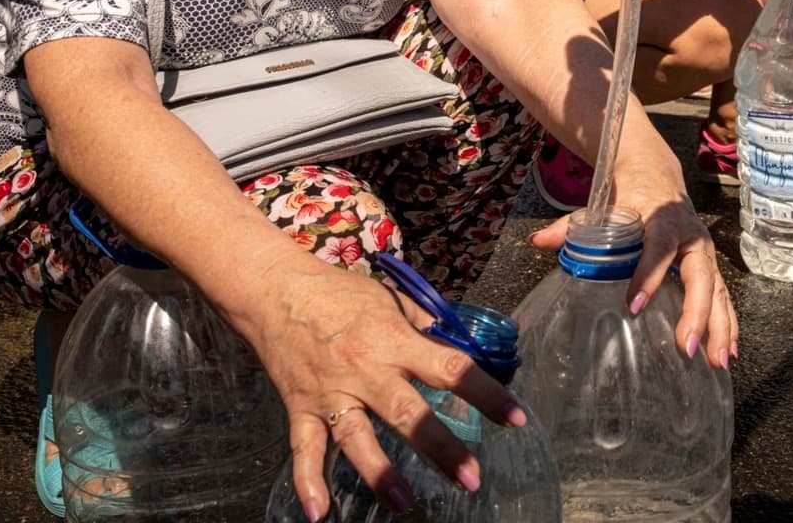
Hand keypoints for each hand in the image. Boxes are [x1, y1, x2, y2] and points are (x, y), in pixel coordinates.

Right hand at [252, 255, 526, 519]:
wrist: (276, 291)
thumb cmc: (339, 293)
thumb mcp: (389, 300)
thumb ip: (422, 327)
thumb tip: (456, 347)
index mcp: (394, 340)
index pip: (450, 368)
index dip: (486, 394)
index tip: (516, 418)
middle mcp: (365, 369)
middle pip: (408, 412)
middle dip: (441, 448)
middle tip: (471, 478)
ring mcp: (331, 392)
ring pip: (358, 438)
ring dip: (381, 473)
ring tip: (405, 504)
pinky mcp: (300, 407)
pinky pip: (304, 449)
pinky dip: (308, 482)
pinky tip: (319, 514)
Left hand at [529, 147, 735, 367]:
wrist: (656, 176)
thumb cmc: (627, 198)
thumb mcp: (600, 208)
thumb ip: (571, 228)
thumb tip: (538, 241)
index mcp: (662, 219)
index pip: (657, 248)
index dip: (649, 276)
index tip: (634, 305)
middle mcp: (690, 235)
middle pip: (699, 275)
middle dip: (696, 313)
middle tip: (687, 347)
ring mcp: (704, 251)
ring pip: (717, 289)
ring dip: (720, 327)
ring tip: (717, 362)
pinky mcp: (710, 264)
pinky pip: (722, 295)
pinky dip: (728, 323)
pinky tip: (728, 351)